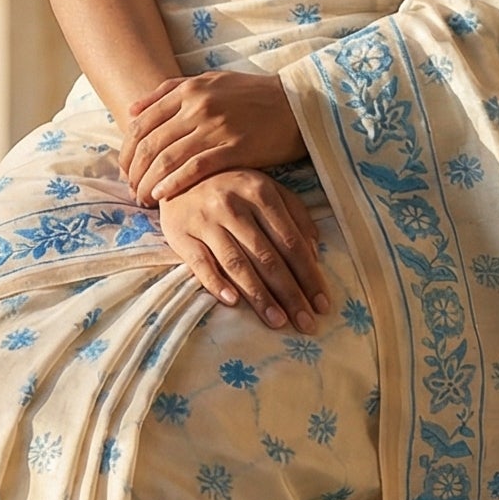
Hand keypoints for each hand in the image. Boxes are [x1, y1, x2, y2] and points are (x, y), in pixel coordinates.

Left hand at [121, 72, 305, 205]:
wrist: (298, 102)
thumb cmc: (252, 94)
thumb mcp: (210, 81)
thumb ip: (170, 91)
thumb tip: (132, 109)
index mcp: (189, 89)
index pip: (142, 122)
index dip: (127, 150)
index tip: (125, 170)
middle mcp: (197, 105)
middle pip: (150, 143)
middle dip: (134, 171)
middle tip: (131, 191)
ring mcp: (216, 126)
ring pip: (168, 158)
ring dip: (149, 182)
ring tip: (143, 200)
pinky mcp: (235, 147)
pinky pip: (196, 168)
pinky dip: (174, 183)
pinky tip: (163, 196)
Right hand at [159, 170, 329, 331]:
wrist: (176, 175)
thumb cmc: (231, 187)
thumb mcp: (266, 189)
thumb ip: (295, 214)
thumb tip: (315, 252)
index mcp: (261, 193)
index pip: (291, 242)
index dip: (309, 275)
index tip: (322, 303)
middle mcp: (234, 206)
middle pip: (267, 258)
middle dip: (290, 294)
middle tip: (306, 323)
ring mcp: (206, 220)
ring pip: (237, 264)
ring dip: (259, 297)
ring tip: (277, 321)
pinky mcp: (181, 234)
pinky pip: (201, 264)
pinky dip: (217, 284)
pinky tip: (233, 304)